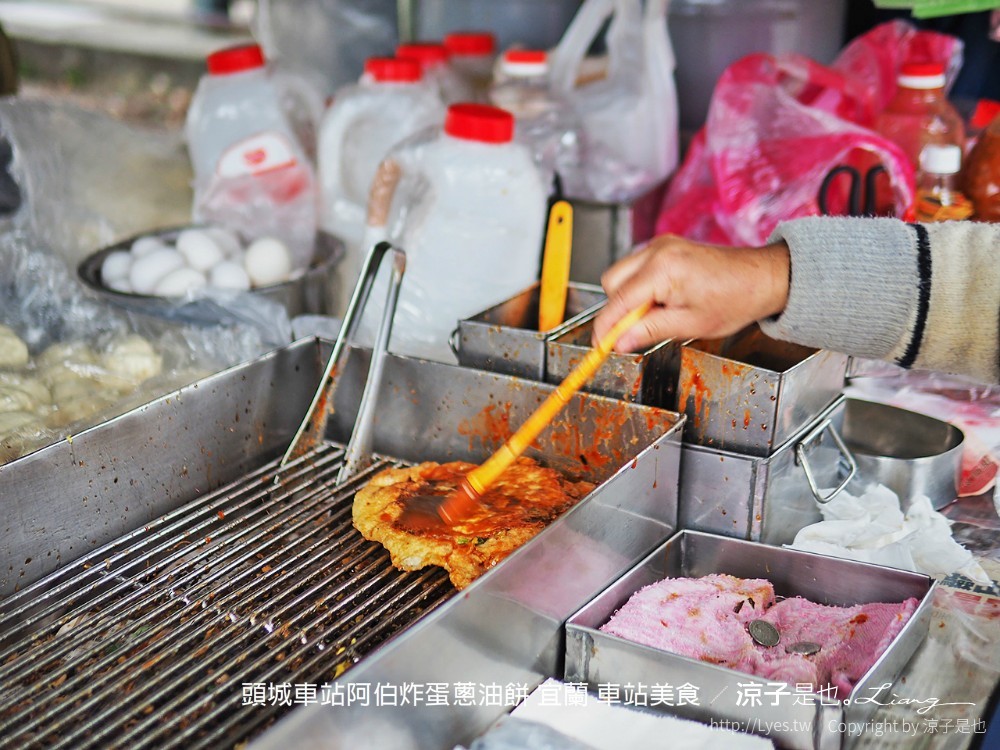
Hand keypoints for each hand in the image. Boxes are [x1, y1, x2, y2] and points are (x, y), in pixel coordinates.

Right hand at [592, 234, 790, 351]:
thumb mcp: (689, 325)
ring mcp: (660, 245)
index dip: (605, 327)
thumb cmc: (735, 299)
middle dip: (617, 309)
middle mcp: (657, 250)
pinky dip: (640, 287)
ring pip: (621, 274)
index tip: (600, 346)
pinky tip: (662, 300)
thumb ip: (648, 331)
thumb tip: (619, 342)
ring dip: (628, 298)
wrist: (761, 278)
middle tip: (636, 331)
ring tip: (658, 313)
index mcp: (662, 269)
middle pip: (611, 282)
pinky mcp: (665, 246)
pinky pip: (636, 268)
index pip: (617, 301)